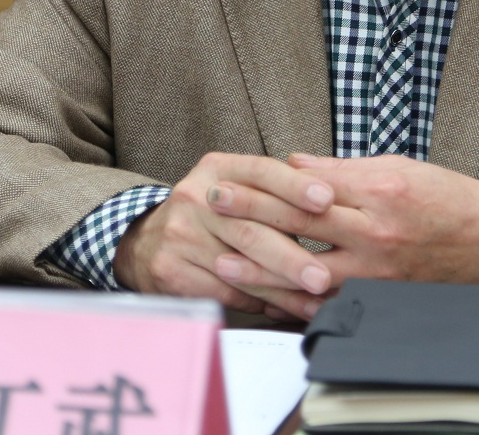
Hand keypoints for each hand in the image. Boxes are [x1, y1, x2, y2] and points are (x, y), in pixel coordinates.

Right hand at [113, 151, 336, 319]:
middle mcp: (195, 198)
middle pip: (251, 227)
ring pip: (241, 267)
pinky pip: (225, 292)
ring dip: (282, 288)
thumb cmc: (210, 215)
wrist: (146, 243)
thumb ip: (275, 190)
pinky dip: (260, 303)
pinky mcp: (172, 272)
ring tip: (314, 300)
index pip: (261, 172)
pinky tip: (285, 309)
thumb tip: (331, 202)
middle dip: (293, 255)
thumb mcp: (234, 187)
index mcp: (217, 169)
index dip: (295, 186)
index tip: (327, 201)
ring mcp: (181, 235)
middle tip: (325, 275)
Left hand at [210, 153, 478, 287]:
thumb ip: (342, 170)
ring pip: (308, 272)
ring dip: (262, 269)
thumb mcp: (396, 167)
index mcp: (380, 191)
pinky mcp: (382, 298)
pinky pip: (329, 305)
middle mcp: (377, 232)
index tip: (229, 179)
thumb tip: (293, 165)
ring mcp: (378, 271)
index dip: (263, 184)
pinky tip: (266, 299)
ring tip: (223, 262)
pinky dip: (295, 303)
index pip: (308, 187)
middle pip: (301, 225)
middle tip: (213, 206)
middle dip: (251, 216)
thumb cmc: (446, 199)